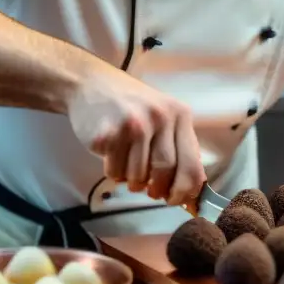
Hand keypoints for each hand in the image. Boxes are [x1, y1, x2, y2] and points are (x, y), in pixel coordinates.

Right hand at [66, 67, 205, 205]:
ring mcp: (132, 124)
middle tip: (150, 191)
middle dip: (157, 189)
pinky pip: (114, 171)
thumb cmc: (132, 105)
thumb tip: (191, 190)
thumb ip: (178, 146)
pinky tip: (112, 156)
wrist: (91, 84)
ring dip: (132, 181)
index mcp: (180, 115)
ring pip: (137, 175)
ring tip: (128, 168)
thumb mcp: (164, 116)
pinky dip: (113, 172)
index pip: (191, 164)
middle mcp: (159, 117)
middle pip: (164, 170)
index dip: (185, 190)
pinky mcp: (107, 134)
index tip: (176, 200)